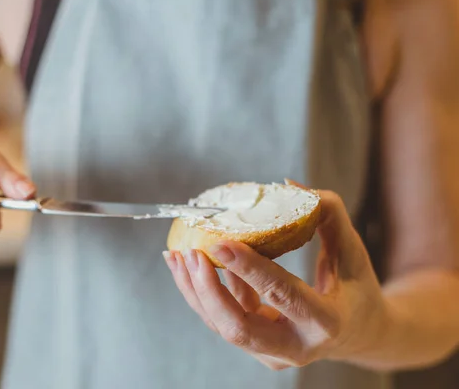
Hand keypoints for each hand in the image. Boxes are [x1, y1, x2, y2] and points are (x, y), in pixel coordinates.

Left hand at [163, 189, 388, 369]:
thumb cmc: (357, 287)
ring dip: (196, 291)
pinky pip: (222, 320)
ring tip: (176, 257)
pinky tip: (186, 266)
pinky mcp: (256, 348)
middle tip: (191, 253)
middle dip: (209, 291)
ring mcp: (272, 353)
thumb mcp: (352, 250)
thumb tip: (287, 184)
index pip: (282, 294)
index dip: (249, 269)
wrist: (360, 334)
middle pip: (239, 327)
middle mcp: (296, 347)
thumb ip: (327, 214)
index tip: (220, 242)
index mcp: (326, 322)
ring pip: (223, 326)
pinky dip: (202, 293)